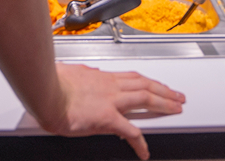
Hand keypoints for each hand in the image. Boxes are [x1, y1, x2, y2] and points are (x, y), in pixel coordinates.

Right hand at [40, 64, 184, 159]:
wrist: (46, 93)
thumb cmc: (53, 84)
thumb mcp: (71, 73)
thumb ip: (83, 74)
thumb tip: (87, 72)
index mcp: (101, 76)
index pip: (131, 77)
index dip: (147, 81)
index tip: (156, 84)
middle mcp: (110, 85)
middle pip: (144, 84)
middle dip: (163, 90)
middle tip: (177, 95)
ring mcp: (111, 100)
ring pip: (145, 98)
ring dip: (164, 103)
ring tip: (176, 109)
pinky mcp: (108, 117)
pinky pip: (131, 131)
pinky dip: (140, 143)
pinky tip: (145, 152)